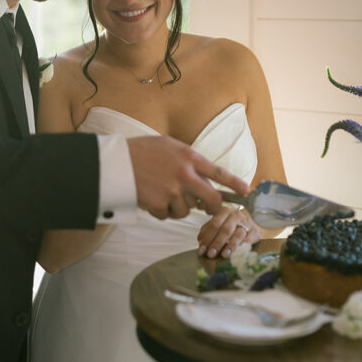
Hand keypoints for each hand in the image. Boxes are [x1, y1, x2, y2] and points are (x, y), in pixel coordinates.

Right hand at [127, 136, 250, 220]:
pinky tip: (151, 198)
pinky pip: (168, 216)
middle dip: (213, 207)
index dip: (235, 184)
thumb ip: (188, 160)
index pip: (219, 172)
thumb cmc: (142, 151)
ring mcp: (172, 192)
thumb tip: (205, 179)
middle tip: (209, 208)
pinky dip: (161, 211)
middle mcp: (184, 175)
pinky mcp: (159, 205)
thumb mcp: (169, 146)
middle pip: (211, 200)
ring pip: (187, 211)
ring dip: (178, 207)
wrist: (116, 162)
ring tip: (162, 192)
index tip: (246, 191)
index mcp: (188, 157)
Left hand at [196, 205, 259, 258]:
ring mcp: (247, 223)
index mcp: (224, 211)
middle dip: (217, 243)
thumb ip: (207, 232)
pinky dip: (242, 247)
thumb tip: (200, 242)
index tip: (201, 250)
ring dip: (230, 246)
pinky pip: (248, 240)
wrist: (247, 226)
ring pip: (238, 235)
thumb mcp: (217, 226)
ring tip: (224, 255)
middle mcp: (236, 215)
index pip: (214, 225)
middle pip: (225, 230)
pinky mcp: (255, 232)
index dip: (207, 238)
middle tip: (211, 254)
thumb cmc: (229, 226)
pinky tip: (237, 253)